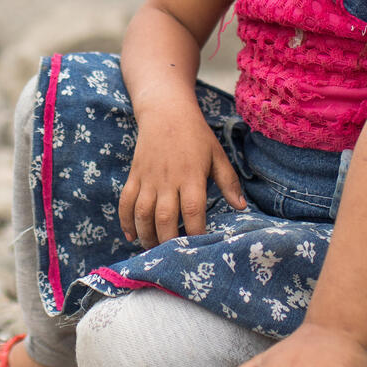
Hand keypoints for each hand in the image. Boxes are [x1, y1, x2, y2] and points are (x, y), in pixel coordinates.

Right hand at [119, 104, 244, 248]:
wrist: (165, 111)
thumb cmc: (196, 135)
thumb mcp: (217, 155)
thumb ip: (228, 182)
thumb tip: (241, 207)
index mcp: (191, 175)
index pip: (193, 210)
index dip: (195, 232)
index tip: (200, 247)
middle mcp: (168, 179)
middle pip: (165, 217)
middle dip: (168, 240)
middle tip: (173, 255)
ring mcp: (148, 177)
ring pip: (142, 212)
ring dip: (146, 234)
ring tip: (152, 249)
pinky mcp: (134, 175)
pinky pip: (126, 201)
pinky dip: (125, 220)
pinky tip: (130, 235)